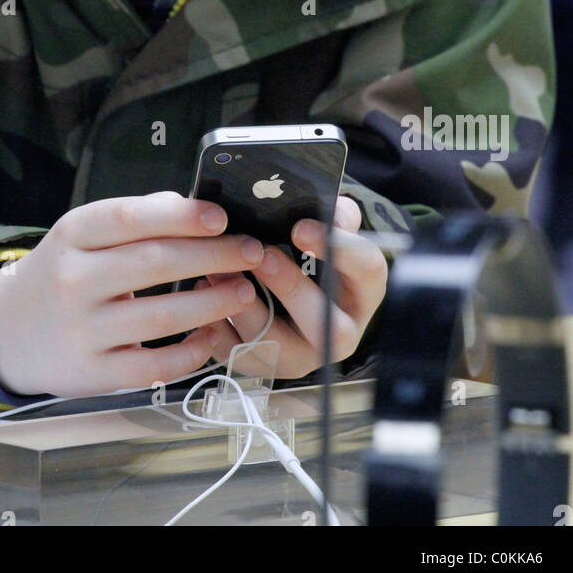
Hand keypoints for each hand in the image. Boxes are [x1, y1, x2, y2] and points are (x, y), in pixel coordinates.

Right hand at [0, 190, 266, 396]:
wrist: (9, 331)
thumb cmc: (63, 271)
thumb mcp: (82, 234)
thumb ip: (134, 220)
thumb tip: (194, 208)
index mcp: (72, 234)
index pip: (130, 217)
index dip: (180, 215)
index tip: (221, 217)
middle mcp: (73, 280)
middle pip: (154, 263)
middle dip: (213, 255)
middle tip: (251, 252)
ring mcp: (82, 330)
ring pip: (160, 316)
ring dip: (212, 302)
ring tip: (244, 290)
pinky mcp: (92, 374)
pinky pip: (153, 366)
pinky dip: (190, 352)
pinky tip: (212, 335)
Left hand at [196, 196, 387, 379]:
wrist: (293, 293)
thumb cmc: (313, 254)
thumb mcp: (331, 228)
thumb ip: (334, 214)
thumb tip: (322, 206)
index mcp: (364, 290)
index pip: (366, 270)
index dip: (338, 250)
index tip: (300, 229)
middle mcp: (342, 332)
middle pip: (328, 324)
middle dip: (291, 288)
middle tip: (261, 257)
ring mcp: (305, 355)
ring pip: (280, 347)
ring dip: (246, 310)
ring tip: (219, 272)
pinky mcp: (270, 367)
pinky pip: (242, 358)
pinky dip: (220, 330)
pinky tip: (206, 295)